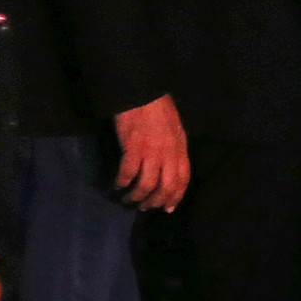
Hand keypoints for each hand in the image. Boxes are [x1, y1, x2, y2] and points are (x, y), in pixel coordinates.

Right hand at [114, 93, 189, 211]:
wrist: (142, 91)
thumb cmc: (158, 108)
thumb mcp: (175, 129)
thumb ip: (175, 149)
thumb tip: (170, 171)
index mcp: (180, 147)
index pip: (183, 179)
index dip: (175, 197)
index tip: (166, 208)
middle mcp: (168, 153)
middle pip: (165, 187)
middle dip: (154, 202)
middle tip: (143, 207)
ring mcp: (151, 151)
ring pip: (146, 185)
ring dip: (136, 197)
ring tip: (127, 200)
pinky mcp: (133, 147)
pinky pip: (128, 173)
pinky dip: (122, 183)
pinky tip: (117, 185)